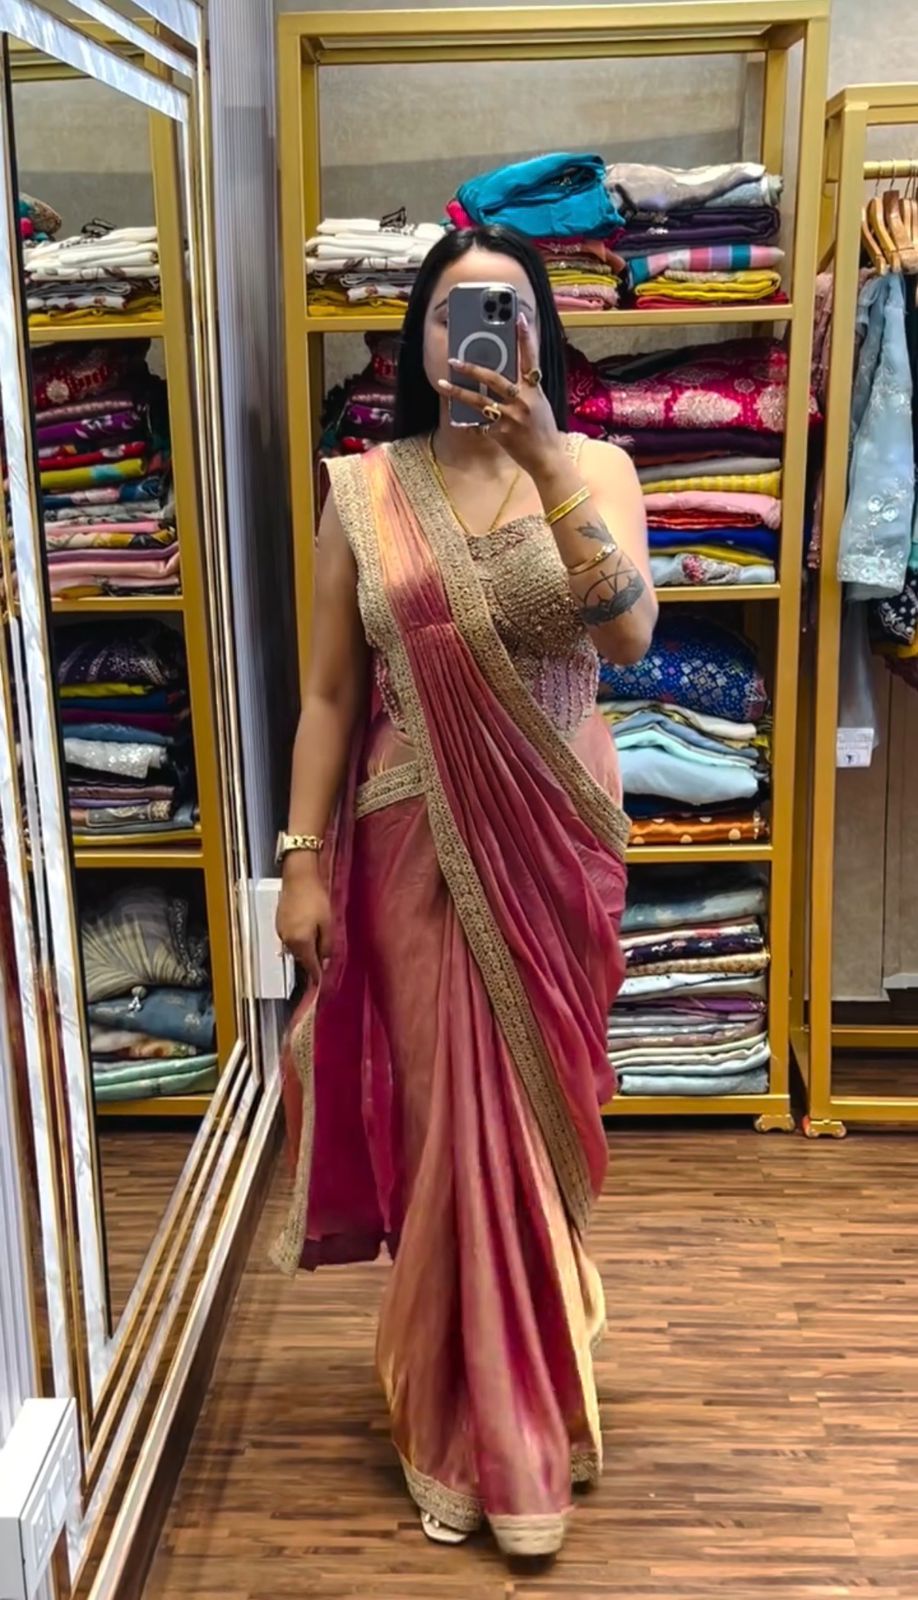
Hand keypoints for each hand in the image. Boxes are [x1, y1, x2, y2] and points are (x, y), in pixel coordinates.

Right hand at [276, 867, 331, 986]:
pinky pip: (291, 938)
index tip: (321, 986)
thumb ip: (327, 945)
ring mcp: (281, 932)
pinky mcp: (278, 924)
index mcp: (300, 942)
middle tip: (325, 960)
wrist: (298, 877)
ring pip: (296, 948)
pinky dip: (299, 939)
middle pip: (302, 958)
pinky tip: (308, 929)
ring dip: (306, 948)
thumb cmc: (316, 898)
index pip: (310, 966)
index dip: (317, 976)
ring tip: (318, 940)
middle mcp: (287, 941)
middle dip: (313, 960)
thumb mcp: (327, 922)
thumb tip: (325, 961)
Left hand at [437, 314, 562, 476]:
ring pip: (479, 400)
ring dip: (458, 391)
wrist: (548, 458)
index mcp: (534, 390)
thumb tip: (504, 378)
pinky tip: (462, 421)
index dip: (525, 338)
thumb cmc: (544, 430)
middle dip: (472, 368)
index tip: (518, 318)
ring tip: (442, 382)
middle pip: (493, 378)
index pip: (530, 358)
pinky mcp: (502, 433)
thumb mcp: (539, 404)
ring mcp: (511, 417)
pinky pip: (481, 425)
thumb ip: (524, 390)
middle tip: (454, 360)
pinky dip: (472, 424)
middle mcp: (523, 400)